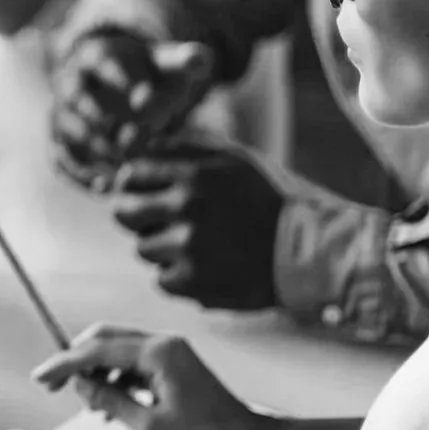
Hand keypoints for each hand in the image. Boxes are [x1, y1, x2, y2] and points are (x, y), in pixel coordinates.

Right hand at [34, 328, 270, 429]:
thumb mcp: (149, 427)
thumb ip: (110, 401)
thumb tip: (80, 385)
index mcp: (158, 353)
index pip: (98, 350)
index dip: (65, 364)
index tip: (42, 377)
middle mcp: (163, 342)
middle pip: (105, 338)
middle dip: (77, 360)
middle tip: (55, 385)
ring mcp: (170, 350)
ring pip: (118, 350)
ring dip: (96, 371)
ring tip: (86, 403)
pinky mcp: (173, 361)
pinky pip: (134, 361)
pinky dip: (115, 377)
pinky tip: (108, 402)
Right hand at [51, 30, 215, 184]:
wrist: (125, 89)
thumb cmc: (151, 74)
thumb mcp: (169, 64)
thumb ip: (186, 60)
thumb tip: (198, 58)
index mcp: (96, 55)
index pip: (104, 65)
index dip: (124, 83)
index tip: (147, 102)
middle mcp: (71, 82)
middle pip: (78, 100)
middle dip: (104, 121)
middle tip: (135, 140)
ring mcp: (62, 112)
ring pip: (67, 131)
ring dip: (93, 151)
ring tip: (122, 167)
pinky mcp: (61, 139)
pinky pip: (62, 157)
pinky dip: (80, 173)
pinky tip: (106, 186)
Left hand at [105, 145, 283, 310]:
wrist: (304, 252)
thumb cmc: (265, 202)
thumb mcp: (232, 160)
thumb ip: (185, 149)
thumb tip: (141, 147)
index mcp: (194, 175)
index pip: (131, 175)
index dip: (133, 184)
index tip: (142, 193)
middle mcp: (187, 208)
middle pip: (124, 212)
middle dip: (136, 216)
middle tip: (157, 221)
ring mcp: (188, 247)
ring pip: (143, 248)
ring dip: (161, 248)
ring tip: (194, 245)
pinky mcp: (193, 282)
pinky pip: (161, 279)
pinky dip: (177, 276)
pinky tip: (204, 267)